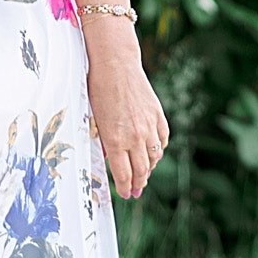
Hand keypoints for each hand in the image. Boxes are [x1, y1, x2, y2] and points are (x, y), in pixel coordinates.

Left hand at [85, 31, 167, 200]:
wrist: (115, 63)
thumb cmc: (98, 89)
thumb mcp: (95, 119)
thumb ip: (104, 141)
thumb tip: (110, 159)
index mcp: (115, 139)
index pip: (124, 175)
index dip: (124, 188)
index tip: (125, 194)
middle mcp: (135, 136)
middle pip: (141, 170)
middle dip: (138, 184)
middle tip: (135, 191)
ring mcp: (149, 125)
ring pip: (154, 157)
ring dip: (149, 169)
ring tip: (143, 174)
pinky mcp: (157, 114)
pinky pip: (162, 139)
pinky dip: (159, 149)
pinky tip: (154, 152)